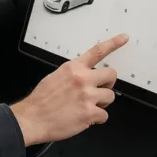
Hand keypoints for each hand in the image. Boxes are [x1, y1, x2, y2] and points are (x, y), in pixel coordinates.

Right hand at [10, 34, 128, 145]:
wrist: (32, 118)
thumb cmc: (41, 100)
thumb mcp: (55, 77)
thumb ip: (73, 74)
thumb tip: (85, 77)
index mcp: (73, 68)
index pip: (97, 52)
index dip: (113, 43)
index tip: (124, 38)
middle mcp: (82, 79)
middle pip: (111, 75)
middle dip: (107, 83)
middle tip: (99, 90)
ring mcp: (87, 96)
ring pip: (110, 96)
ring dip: (101, 103)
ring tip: (87, 107)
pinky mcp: (90, 113)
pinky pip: (104, 115)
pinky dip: (96, 119)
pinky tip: (83, 118)